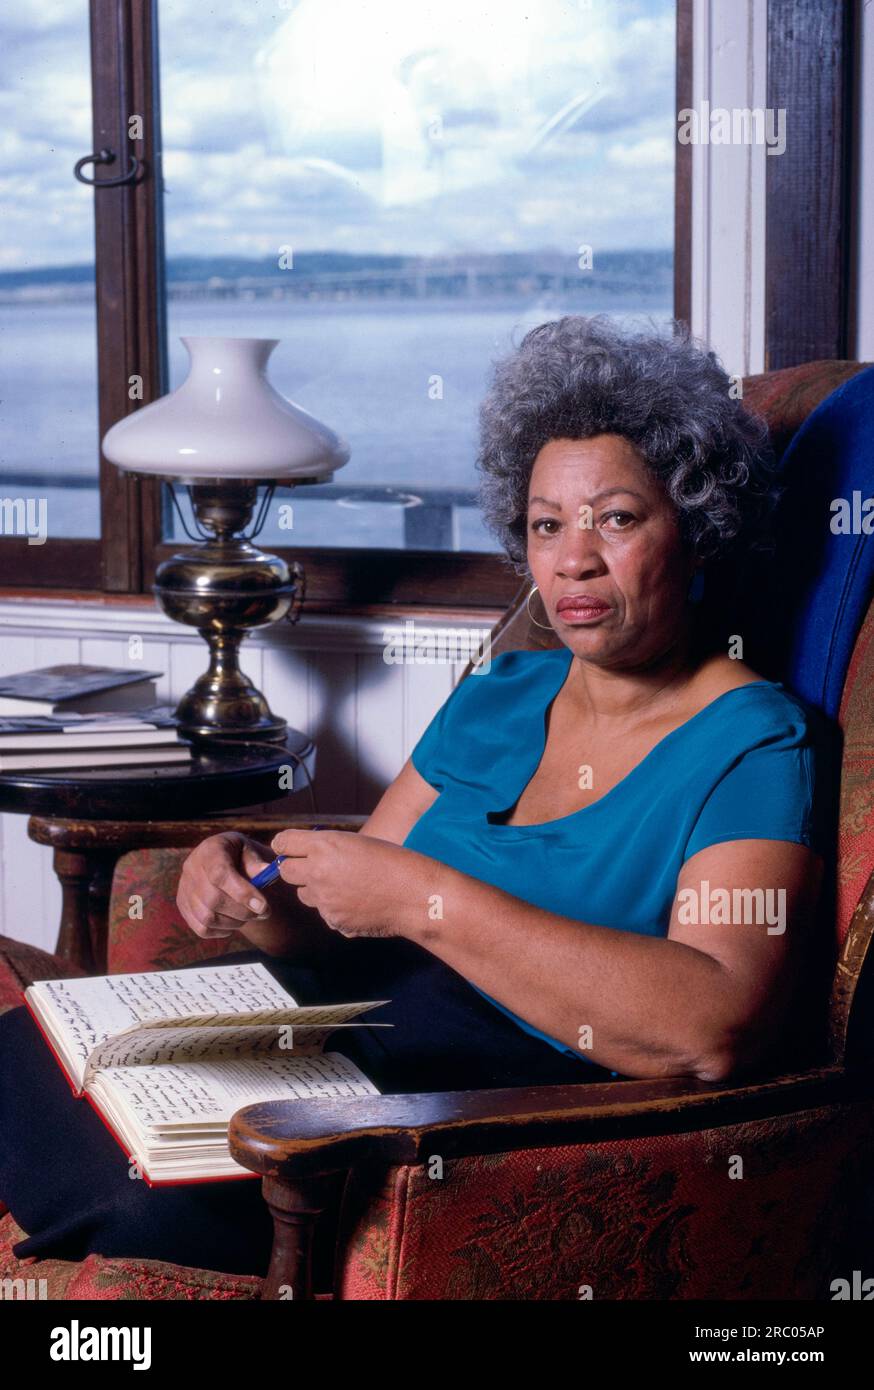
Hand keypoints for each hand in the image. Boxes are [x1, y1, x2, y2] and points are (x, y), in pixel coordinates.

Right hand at [176, 832, 272, 939]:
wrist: (222, 858)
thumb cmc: (240, 855)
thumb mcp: (250, 851)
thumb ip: (256, 863)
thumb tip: (265, 871)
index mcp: (210, 850)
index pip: (220, 874)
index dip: (242, 893)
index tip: (263, 907)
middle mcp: (191, 868)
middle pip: (214, 900)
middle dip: (243, 912)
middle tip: (263, 912)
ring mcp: (184, 888)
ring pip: (207, 918)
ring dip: (234, 923)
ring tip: (249, 915)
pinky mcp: (183, 906)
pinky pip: (202, 929)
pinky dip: (222, 931)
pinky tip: (234, 922)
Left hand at [269, 828, 418, 938]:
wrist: (415, 895)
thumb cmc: (394, 862)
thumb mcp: (357, 842)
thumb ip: (328, 847)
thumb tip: (306, 854)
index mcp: (324, 846)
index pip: (284, 842)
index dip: (285, 845)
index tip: (288, 848)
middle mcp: (318, 872)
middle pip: (285, 871)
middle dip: (296, 868)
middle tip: (314, 867)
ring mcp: (324, 900)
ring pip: (304, 894)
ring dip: (316, 890)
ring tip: (345, 885)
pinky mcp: (333, 921)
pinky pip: (325, 912)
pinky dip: (335, 908)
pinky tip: (358, 902)